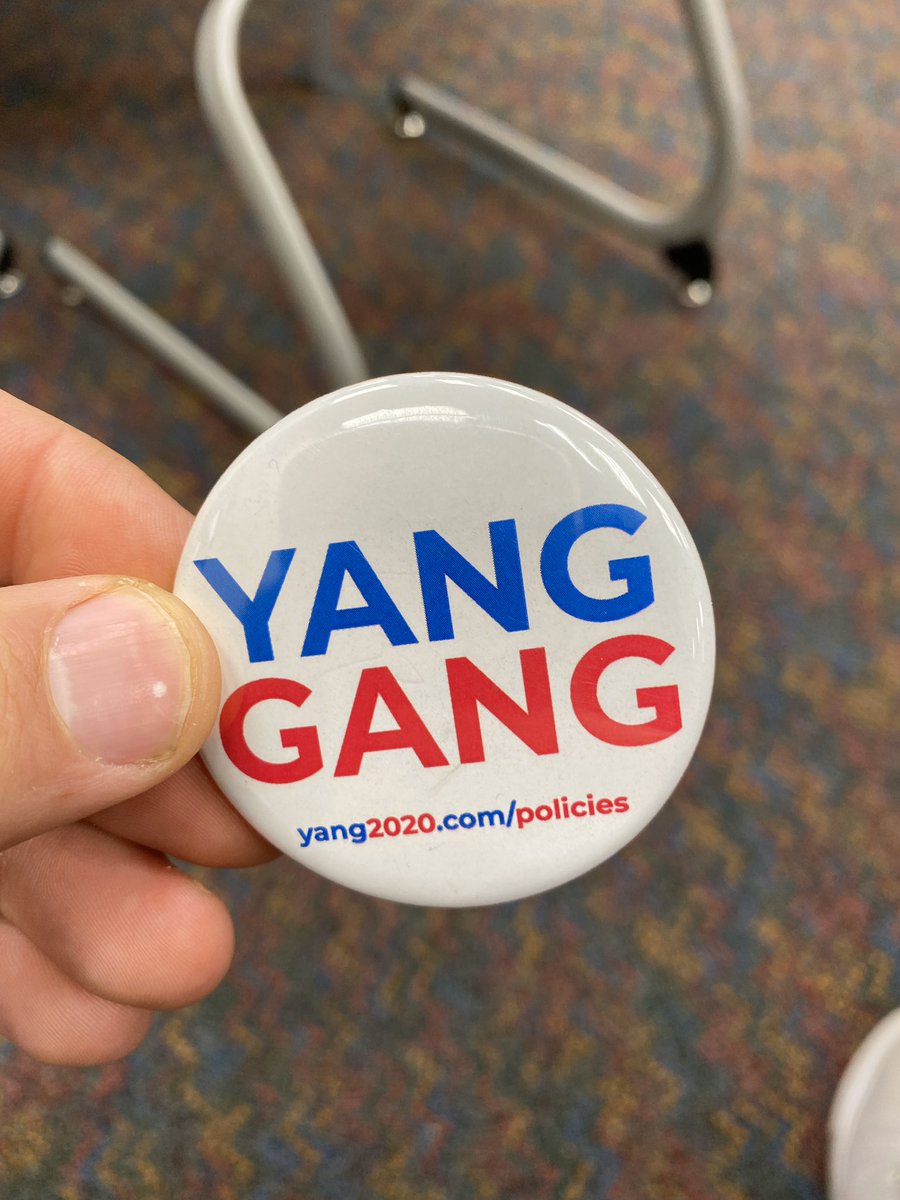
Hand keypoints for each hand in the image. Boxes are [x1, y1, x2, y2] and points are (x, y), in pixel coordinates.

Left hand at [0, 389, 275, 1065]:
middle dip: (175, 779)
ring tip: (173, 963)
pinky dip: (40, 952)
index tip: (287, 675)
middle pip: (80, 663)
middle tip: (261, 840)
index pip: (57, 486)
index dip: (189, 577)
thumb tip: (163, 674)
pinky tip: (84, 1004)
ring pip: (41, 788)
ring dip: (118, 895)